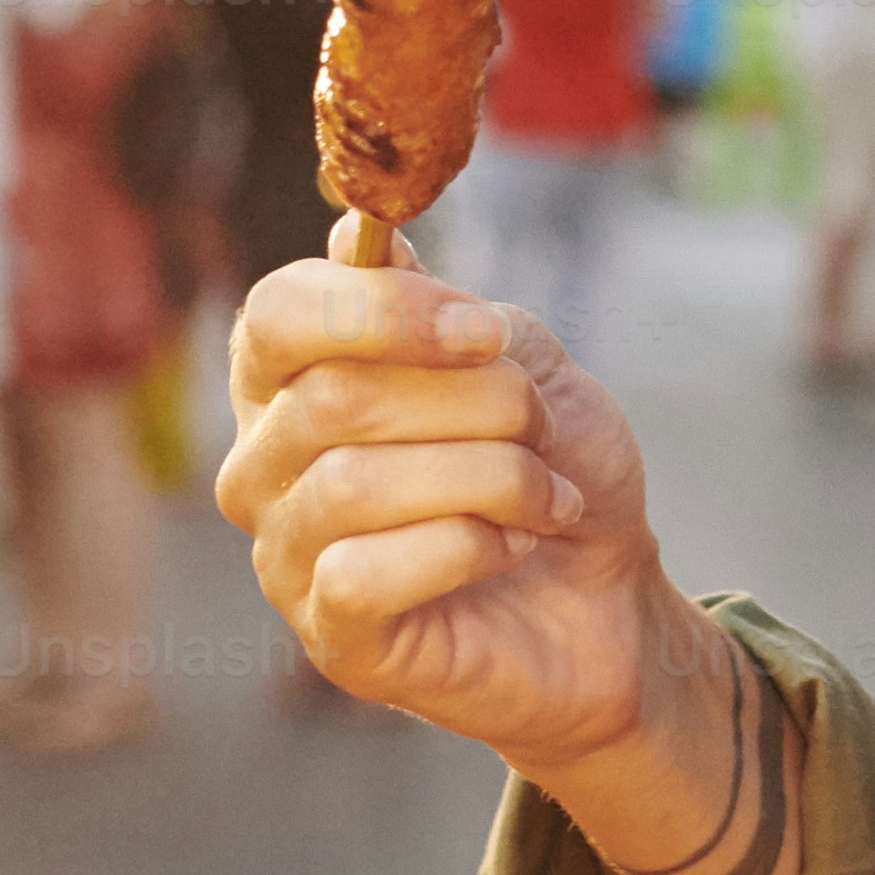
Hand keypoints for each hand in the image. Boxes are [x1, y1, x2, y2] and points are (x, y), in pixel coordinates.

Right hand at [219, 238, 676, 773]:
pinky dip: (467, 549)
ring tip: (546, 497)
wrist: (609, 601)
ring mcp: (286, 556)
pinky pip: (365, 573)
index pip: (278, 313)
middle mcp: (264, 465)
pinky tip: (509, 549)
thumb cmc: (552, 474)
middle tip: (540, 426)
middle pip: (335, 396)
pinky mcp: (330, 636)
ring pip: (354, 483)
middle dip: (473, 402)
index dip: (383, 310)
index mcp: (292, 381)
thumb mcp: (519, 366)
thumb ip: (440, 307)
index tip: (485, 331)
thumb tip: (349, 239)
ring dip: (489, 477)